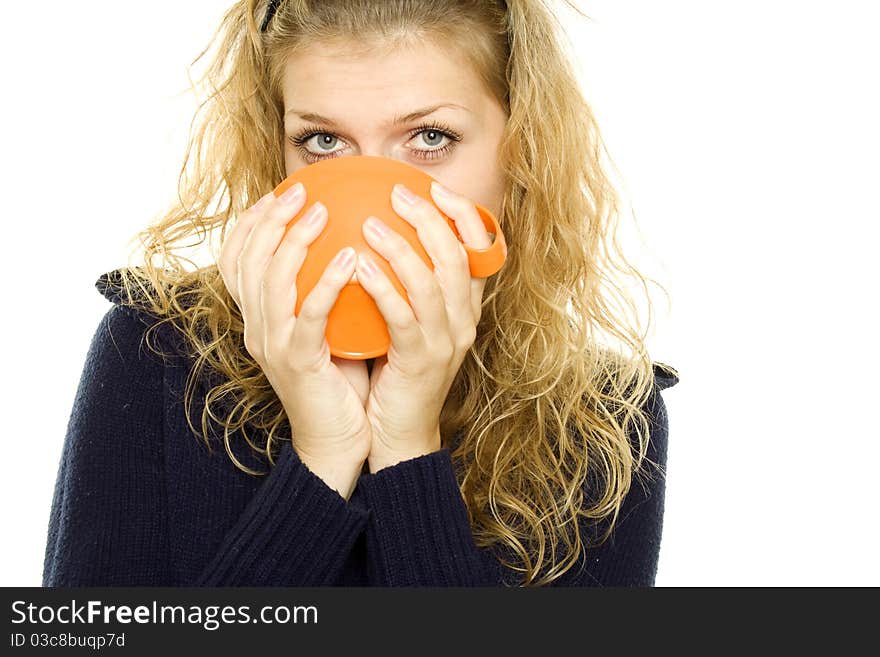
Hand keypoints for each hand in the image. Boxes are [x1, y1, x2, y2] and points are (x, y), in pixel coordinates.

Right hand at [218, 183, 370, 498]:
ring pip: (270, 282)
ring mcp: (272, 345)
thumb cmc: (339, 380)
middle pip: (249, 261)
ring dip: (294, 242)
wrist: (336, 438)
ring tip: (321, 212)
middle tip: (300, 192)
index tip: (277, 194)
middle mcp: (256, 327)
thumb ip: (324, 292)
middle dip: (270, 220)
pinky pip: (308, 315)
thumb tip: (351, 246)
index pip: (237, 261)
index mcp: (259, 318)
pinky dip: (326, 284)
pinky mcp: (297, 362)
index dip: (250, 224)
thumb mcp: (325, 329)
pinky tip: (349, 260)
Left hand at [355, 181, 492, 472]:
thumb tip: (379, 238)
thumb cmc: (396, 373)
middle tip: (397, 194)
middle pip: (457, 257)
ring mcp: (446, 343)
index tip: (432, 188)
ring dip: (402, 248)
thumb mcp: (409, 323)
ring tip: (372, 224)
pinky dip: (383, 287)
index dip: (461, 215)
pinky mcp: (420, 361)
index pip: (479, 251)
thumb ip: (406, 286)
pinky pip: (404, 317)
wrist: (398, 433)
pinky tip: (360, 267)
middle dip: (430, 219)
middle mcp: (463, 321)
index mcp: (465, 309)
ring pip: (433, 283)